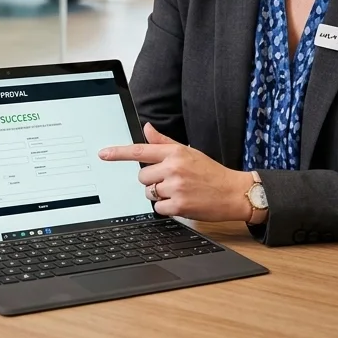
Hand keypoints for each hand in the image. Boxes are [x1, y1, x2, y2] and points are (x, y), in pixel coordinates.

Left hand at [99, 123, 254, 222]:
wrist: (233, 192)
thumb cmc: (211, 172)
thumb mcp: (188, 152)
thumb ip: (164, 142)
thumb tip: (147, 129)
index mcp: (175, 153)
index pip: (140, 150)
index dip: (118, 153)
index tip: (104, 153)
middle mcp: (173, 168)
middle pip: (142, 176)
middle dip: (152, 181)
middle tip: (170, 181)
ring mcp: (175, 187)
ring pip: (149, 193)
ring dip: (159, 195)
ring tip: (179, 191)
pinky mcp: (178, 205)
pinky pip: (158, 208)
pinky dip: (166, 208)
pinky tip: (181, 202)